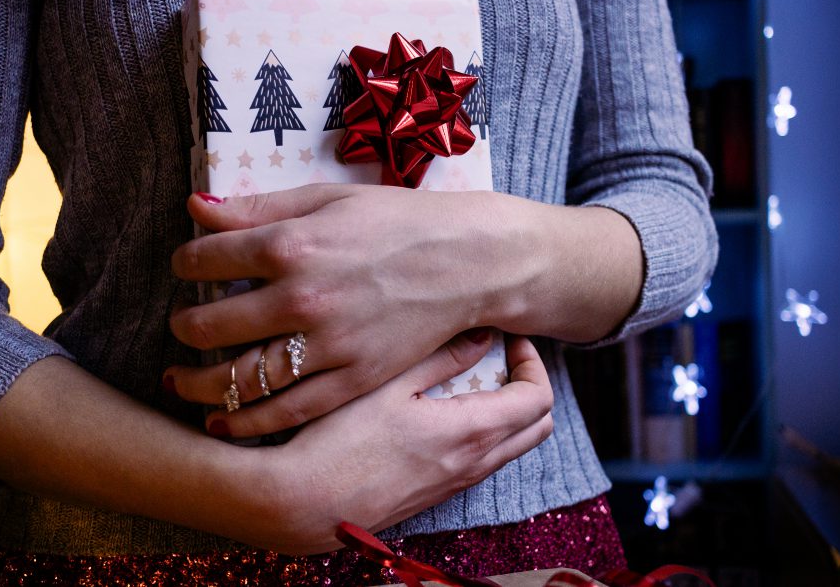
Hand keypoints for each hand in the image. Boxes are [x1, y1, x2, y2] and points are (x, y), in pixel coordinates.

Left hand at [169, 185, 536, 437]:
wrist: (467, 261)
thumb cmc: (397, 221)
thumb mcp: (328, 198)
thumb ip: (258, 207)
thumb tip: (194, 206)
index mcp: (291, 244)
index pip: (204, 260)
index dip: (186, 264)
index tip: (190, 267)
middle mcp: (302, 298)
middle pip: (209, 325)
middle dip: (183, 325)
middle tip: (183, 324)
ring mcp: (328, 345)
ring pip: (239, 378)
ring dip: (198, 381)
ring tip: (181, 378)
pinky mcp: (353, 379)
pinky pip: (286, 411)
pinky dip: (245, 420)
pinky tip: (220, 418)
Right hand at [234, 334, 553, 554]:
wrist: (299, 503)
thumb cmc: (337, 439)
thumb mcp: (387, 383)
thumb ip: (441, 357)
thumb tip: (483, 335)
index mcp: (471, 432)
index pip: (539, 397)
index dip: (533, 361)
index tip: (507, 338)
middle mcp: (474, 463)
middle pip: (537, 426)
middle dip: (528, 385)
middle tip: (498, 356)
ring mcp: (455, 484)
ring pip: (511, 446)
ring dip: (505, 410)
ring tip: (467, 378)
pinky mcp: (435, 495)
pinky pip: (482, 461)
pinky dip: (482, 432)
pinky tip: (439, 408)